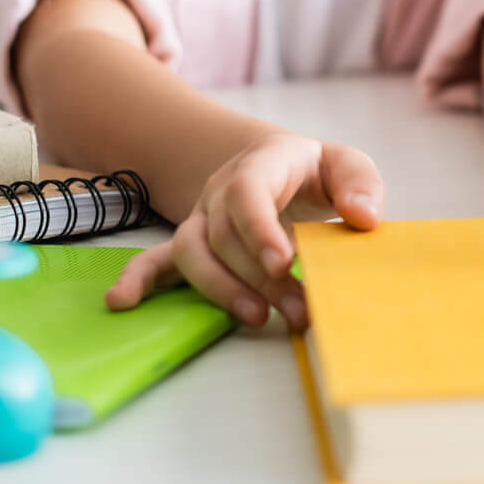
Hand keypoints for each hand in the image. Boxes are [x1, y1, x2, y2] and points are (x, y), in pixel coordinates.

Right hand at [106, 132, 383, 330]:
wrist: (277, 168)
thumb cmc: (316, 173)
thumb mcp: (346, 166)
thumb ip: (360, 185)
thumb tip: (362, 218)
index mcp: (260, 165)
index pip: (246, 191)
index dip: (258, 228)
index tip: (283, 264)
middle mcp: (220, 190)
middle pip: (225, 235)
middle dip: (259, 277)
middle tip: (300, 310)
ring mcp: (201, 217)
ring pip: (193, 252)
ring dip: (221, 289)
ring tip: (258, 318)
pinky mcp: (192, 243)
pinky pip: (156, 259)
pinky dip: (137, 280)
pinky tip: (121, 303)